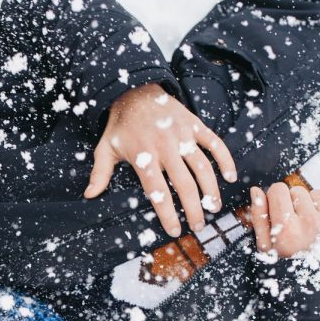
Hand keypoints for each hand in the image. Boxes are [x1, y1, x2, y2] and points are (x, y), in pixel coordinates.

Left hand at [85, 83, 236, 236]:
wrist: (135, 90)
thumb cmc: (121, 125)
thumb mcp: (105, 148)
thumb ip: (100, 173)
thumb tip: (89, 195)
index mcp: (144, 156)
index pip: (158, 192)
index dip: (167, 213)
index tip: (175, 230)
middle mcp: (165, 147)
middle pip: (184, 184)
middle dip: (193, 209)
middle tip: (198, 227)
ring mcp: (182, 135)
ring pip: (202, 167)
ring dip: (211, 190)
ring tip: (213, 208)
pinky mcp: (194, 125)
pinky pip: (214, 143)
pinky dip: (225, 159)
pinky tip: (231, 177)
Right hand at [248, 182, 319, 257]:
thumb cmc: (291, 269)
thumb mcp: (267, 250)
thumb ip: (259, 218)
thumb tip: (256, 191)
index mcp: (286, 230)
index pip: (277, 190)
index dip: (275, 198)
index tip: (277, 210)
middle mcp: (310, 223)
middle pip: (297, 190)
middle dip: (294, 203)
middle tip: (295, 224)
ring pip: (317, 194)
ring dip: (312, 205)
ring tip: (310, 227)